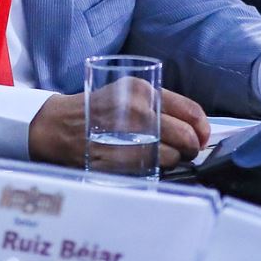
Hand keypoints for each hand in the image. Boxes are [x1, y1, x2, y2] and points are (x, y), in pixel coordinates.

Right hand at [27, 85, 209, 168]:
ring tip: (160, 157)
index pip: (191, 112)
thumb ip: (158, 104)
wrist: (58, 125)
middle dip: (191, 148)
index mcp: (142, 90)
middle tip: (186, 151)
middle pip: (186, 137)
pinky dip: (155, 169)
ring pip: (173, 156)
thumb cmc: (96, 111)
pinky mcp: (120, 158)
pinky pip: (153, 169)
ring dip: (173, 161)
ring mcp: (128, 136)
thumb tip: (194, 128)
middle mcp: (138, 111)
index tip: (201, 137)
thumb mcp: (126, 93)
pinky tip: (146, 163)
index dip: (202, 129)